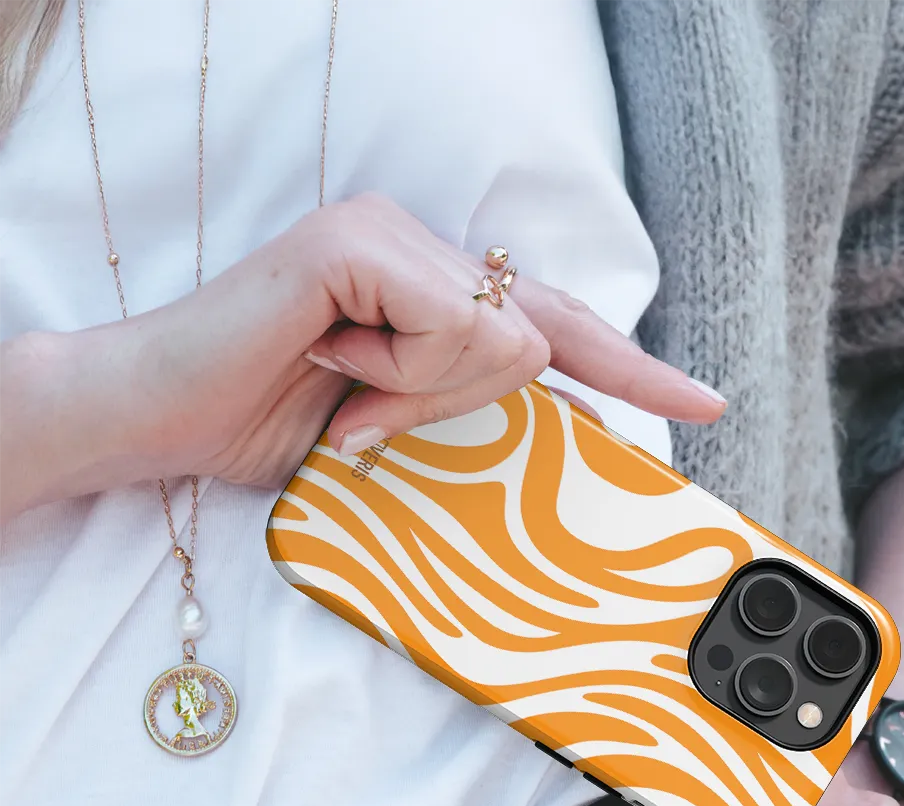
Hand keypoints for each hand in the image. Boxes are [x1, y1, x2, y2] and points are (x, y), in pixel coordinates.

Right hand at [40, 192, 723, 496]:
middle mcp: (423, 244)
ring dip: (421, 394)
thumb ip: (472, 412)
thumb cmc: (271, 428)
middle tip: (361, 409)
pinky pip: (450, 325)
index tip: (702, 405)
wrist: (157, 422)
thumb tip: (557, 416)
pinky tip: (332, 358)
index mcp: (436, 288)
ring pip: (501, 338)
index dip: (631, 367)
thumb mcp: (398, 432)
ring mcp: (390, 232)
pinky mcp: (356, 241)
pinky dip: (398, 372)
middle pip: (536, 339)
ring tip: (338, 385)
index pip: (556, 327)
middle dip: (463, 403)